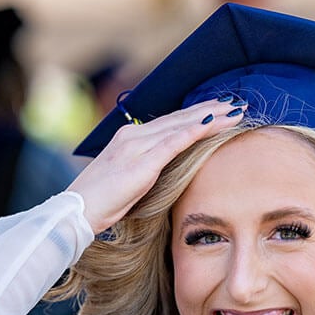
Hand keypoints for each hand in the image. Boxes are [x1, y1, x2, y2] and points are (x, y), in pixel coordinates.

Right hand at [67, 97, 245, 231]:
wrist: (79, 211)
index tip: (219, 109)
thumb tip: (165, 171)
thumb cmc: (102, 201)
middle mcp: (133, 135)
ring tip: (234, 113)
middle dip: (209, 109)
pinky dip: (194, 132)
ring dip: (210, 118)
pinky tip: (212, 124)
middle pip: (179, 118)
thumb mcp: (129, 180)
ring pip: (180, 126)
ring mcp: (136, 146)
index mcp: (130, 137)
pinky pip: (173, 143)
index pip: (170, 121)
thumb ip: (146, 168)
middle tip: (236, 104)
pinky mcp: (141, 162)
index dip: (196, 114)